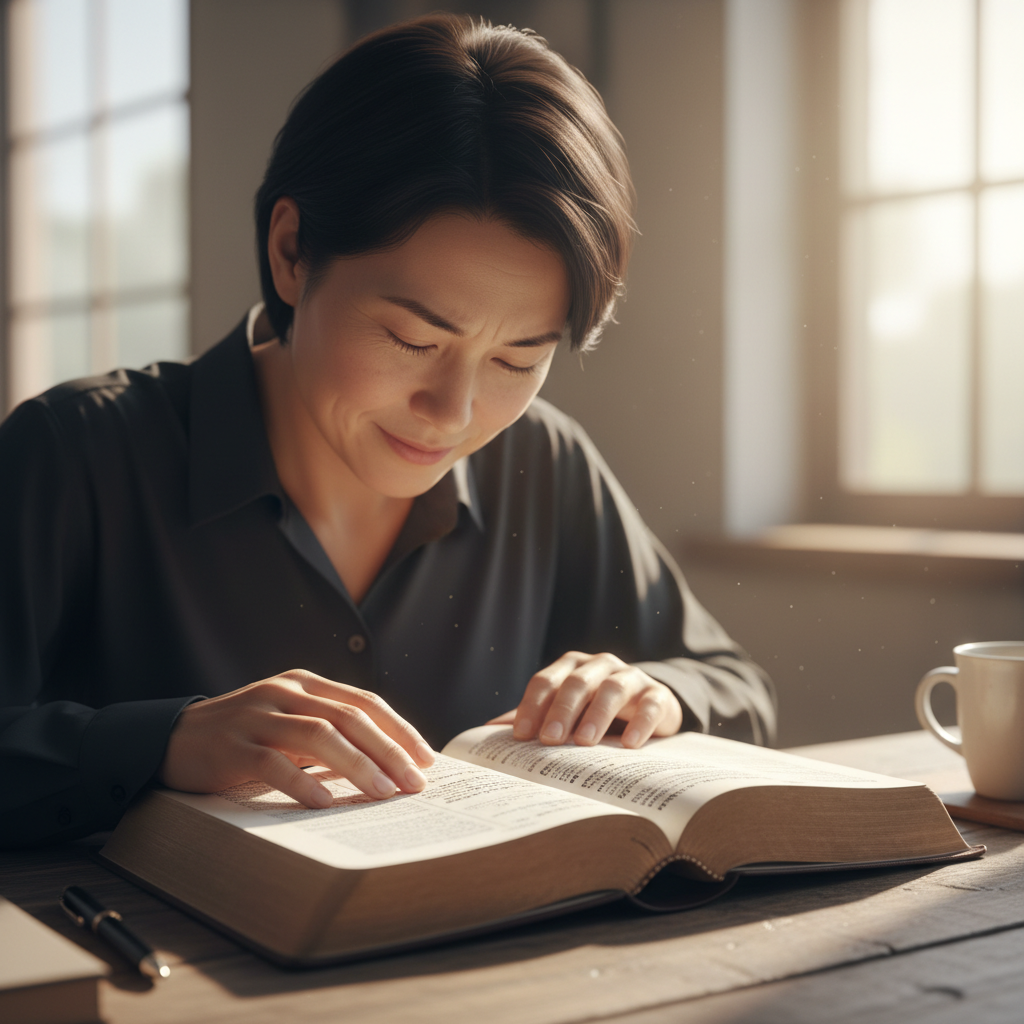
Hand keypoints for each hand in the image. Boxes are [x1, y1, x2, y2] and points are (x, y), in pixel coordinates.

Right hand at [158, 669, 433, 807]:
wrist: (174, 738)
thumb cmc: (245, 736)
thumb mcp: (289, 722)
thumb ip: (328, 731)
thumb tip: (387, 764)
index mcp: (305, 683)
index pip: (364, 702)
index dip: (399, 730)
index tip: (426, 759)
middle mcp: (285, 692)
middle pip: (349, 718)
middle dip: (389, 751)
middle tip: (414, 782)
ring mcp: (258, 716)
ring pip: (319, 736)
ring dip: (357, 765)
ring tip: (383, 793)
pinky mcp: (232, 746)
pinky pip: (273, 763)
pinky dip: (302, 783)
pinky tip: (324, 804)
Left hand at [498, 651, 682, 748]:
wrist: (649, 707)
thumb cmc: (595, 710)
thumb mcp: (564, 711)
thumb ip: (532, 718)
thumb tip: (487, 732)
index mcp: (571, 667)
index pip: (545, 681)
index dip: (531, 707)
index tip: (520, 736)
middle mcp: (599, 666)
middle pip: (577, 682)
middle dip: (561, 710)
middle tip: (548, 740)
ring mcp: (630, 677)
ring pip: (612, 688)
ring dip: (596, 715)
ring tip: (583, 743)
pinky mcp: (658, 695)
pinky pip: (650, 704)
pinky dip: (640, 723)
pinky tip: (630, 745)